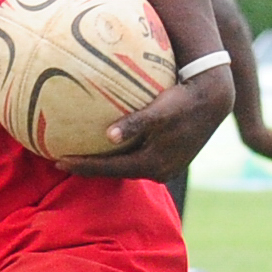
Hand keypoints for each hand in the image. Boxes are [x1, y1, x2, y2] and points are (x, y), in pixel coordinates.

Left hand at [62, 67, 235, 180]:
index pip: (109, 169)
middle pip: (115, 171)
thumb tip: (109, 136)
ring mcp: (165, 168)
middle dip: (89, 167)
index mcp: (153, 164)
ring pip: (126, 166)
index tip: (58, 161)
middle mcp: (158, 171)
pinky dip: (119, 154)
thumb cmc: (184, 101)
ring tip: (78, 154)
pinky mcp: (169, 159)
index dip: (83, 166)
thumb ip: (135, 123)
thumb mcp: (160, 112)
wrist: (213, 99)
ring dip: (103, 162)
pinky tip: (104, 144)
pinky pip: (136, 158)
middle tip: (60, 160)